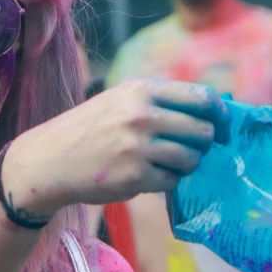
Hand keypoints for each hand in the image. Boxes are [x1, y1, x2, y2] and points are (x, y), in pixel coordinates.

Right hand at [3, 80, 227, 218]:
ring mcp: (138, 147)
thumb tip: (213, 110)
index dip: (220, 113)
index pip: (201, 98)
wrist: (49, 160)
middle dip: (202, 143)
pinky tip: (146, 176)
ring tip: (164, 163)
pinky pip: (172, 181)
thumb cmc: (89, 129)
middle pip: (202, 131)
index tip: (223, 123)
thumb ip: (159, 101)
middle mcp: (141, 115)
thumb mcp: (119, 100)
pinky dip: (165, 181)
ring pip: (191, 158)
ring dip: (184, 164)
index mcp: (140, 90)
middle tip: (188, 148)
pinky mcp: (134, 177)